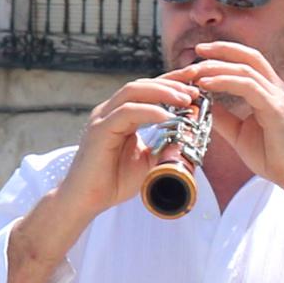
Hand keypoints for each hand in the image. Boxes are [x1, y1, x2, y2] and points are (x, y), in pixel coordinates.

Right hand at [61, 69, 211, 221]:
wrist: (87, 200)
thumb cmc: (115, 180)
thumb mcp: (149, 160)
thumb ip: (166, 145)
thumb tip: (191, 136)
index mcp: (121, 115)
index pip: (147, 90)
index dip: (171, 83)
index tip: (196, 83)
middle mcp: (110, 111)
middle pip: (141, 84)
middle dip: (170, 83)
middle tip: (195, 89)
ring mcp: (103, 118)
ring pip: (133, 92)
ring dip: (162, 93)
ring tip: (185, 99)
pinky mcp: (99, 130)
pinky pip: (126, 113)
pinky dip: (149, 112)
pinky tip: (167, 116)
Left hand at [177, 41, 283, 198]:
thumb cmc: (273, 158)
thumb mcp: (239, 133)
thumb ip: (223, 116)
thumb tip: (202, 103)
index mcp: (271, 93)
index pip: (250, 62)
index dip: (226, 54)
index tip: (201, 55)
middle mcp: (278, 90)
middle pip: (250, 57)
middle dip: (222, 50)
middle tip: (197, 51)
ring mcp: (279, 98)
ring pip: (246, 70)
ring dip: (218, 67)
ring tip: (196, 72)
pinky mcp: (277, 109)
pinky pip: (248, 87)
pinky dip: (225, 82)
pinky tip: (207, 84)